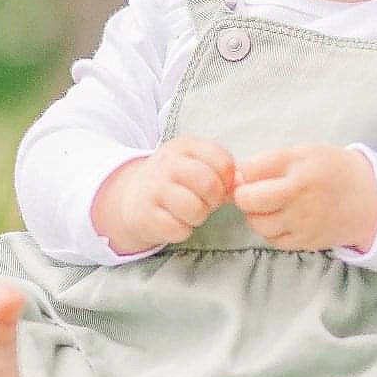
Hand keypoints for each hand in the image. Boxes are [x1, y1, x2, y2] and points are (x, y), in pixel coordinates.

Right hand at [90, 136, 236, 254]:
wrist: (133, 195)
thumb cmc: (177, 180)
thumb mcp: (198, 163)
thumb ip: (224, 170)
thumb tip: (244, 186)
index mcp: (185, 146)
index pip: (222, 161)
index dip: (229, 180)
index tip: (221, 185)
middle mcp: (167, 163)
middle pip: (209, 184)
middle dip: (215, 199)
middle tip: (208, 202)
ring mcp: (153, 189)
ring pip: (195, 209)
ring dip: (199, 217)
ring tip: (190, 211)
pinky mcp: (144, 215)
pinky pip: (178, 229)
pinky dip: (182, 230)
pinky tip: (175, 221)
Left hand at [232, 145, 376, 252]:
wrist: (370, 199)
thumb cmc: (333, 170)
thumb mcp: (304, 152)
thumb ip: (269, 161)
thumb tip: (237, 174)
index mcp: (299, 172)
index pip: (250, 173)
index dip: (242, 174)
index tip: (249, 175)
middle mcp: (300, 200)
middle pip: (248, 202)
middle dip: (244, 196)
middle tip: (254, 191)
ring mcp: (302, 225)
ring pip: (257, 224)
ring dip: (255, 214)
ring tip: (269, 205)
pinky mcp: (305, 243)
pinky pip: (272, 240)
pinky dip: (270, 230)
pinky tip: (281, 218)